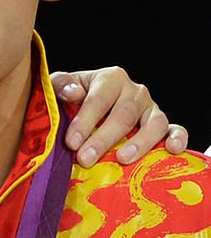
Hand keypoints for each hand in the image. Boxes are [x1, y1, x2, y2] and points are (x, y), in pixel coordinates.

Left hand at [51, 67, 187, 166]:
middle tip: (86, 159)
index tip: (72, 142)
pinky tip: (172, 150)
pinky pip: (175, 130)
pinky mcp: (162, 126)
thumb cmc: (70, 99)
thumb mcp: (60, 88)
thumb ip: (61, 86)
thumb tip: (73, 93)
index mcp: (110, 79)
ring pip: (154, 123)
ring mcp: (150, 108)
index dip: (85, 121)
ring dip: (140, 142)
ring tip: (122, 159)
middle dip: (103, 139)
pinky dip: (177, 138)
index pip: (99, 99)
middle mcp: (134, 92)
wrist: (83, 108)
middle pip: (124, 115)